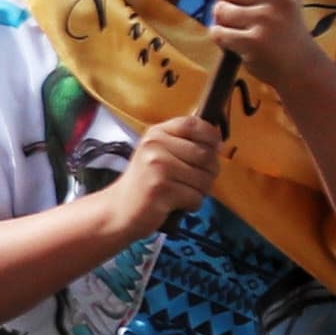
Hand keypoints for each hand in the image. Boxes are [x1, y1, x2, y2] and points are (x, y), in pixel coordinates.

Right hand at [110, 115, 220, 234]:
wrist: (117, 210)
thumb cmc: (144, 184)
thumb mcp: (157, 154)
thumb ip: (183, 144)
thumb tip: (218, 143)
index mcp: (156, 134)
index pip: (193, 124)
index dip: (210, 136)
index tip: (213, 149)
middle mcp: (155, 146)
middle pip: (206, 154)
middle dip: (209, 172)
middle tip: (193, 181)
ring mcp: (157, 167)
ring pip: (204, 178)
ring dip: (199, 192)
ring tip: (181, 193)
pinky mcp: (160, 190)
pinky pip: (196, 197)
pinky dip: (191, 205)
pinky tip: (175, 204)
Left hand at [210, 0, 327, 90]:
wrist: (298, 66)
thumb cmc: (284, 24)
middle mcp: (281, 0)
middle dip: (229, 1)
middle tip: (248, 14)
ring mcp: (267, 21)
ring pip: (220, 10)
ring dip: (225, 21)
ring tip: (245, 30)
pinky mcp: (253, 42)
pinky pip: (218, 31)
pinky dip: (223, 38)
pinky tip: (240, 44)